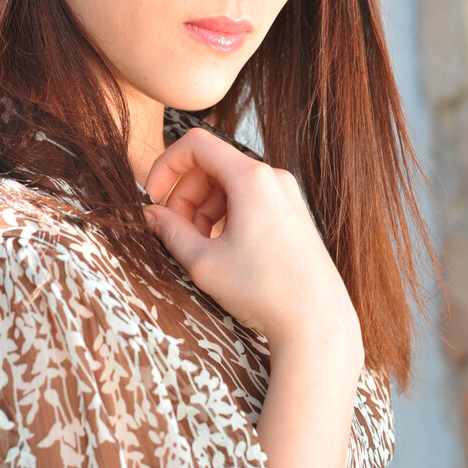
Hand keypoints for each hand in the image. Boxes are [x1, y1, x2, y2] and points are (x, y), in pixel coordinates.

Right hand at [142, 126, 361, 349]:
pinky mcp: (292, 213)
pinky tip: (222, 251)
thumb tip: (150, 215)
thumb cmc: (264, 292)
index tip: (153, 197)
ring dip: (204, 211)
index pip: (196, 144)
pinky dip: (227, 217)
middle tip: (174, 234)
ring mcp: (286, 194)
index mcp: (251, 178)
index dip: (166, 165)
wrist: (317, 323)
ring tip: (199, 249)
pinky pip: (248, 200)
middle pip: (211, 167)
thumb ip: (171, 231)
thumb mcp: (203, 262)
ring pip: (228, 186)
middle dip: (184, 197)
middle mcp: (272, 177)